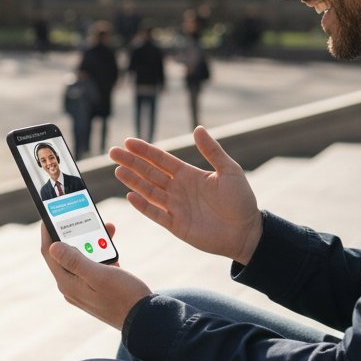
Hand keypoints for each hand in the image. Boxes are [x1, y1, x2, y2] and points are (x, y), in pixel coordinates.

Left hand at [40, 224, 150, 328]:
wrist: (145, 319)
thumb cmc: (123, 297)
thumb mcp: (99, 275)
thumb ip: (75, 261)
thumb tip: (53, 246)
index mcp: (68, 283)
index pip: (50, 252)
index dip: (48, 231)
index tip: (50, 213)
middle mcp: (72, 286)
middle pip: (66, 253)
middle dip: (76, 233)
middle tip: (83, 216)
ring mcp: (84, 289)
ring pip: (83, 258)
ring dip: (93, 242)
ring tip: (106, 228)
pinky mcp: (96, 290)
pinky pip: (94, 266)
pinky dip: (102, 254)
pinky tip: (112, 246)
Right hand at [109, 127, 261, 264]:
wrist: (247, 232)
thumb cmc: (242, 200)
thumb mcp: (229, 171)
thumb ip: (212, 151)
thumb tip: (198, 128)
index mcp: (188, 175)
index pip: (161, 160)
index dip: (145, 151)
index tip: (128, 142)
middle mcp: (178, 189)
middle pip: (149, 173)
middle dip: (131, 163)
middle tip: (113, 153)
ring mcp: (175, 207)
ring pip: (148, 192)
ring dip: (133, 181)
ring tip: (117, 171)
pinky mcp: (176, 225)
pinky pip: (156, 214)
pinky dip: (143, 206)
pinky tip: (130, 196)